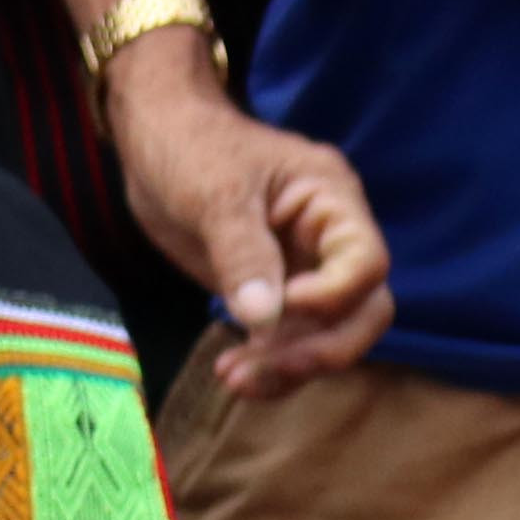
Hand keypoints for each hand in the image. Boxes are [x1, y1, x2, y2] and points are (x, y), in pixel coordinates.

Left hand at [102, 44, 394, 393]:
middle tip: (263, 367)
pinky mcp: (276, 296)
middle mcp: (329, 241)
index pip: (366, 263)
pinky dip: (269, 365)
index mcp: (331, 201)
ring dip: (289, 367)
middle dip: (320, 349)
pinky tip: (232, 372)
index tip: (283, 305)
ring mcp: (305, 271)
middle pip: (364, 313)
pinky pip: (290, 342)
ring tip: (233, 377)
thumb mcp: (215, 194)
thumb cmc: (190, 145)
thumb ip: (242, 254)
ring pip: (328, 338)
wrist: (153, 142)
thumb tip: (264, 318)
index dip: (334, 296)